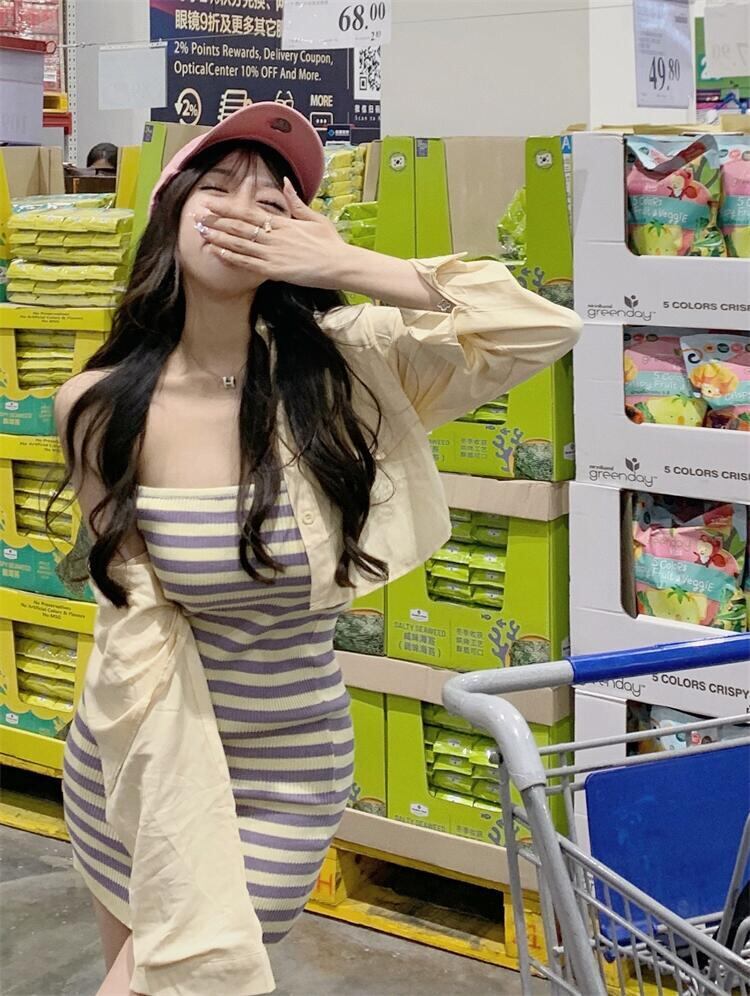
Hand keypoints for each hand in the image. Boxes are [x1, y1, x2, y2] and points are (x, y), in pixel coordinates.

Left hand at [195, 179, 353, 288]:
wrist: (340, 264)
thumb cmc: (330, 243)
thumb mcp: (315, 218)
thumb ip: (296, 202)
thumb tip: (285, 182)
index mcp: (283, 223)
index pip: (248, 213)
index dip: (227, 208)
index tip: (211, 203)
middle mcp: (274, 236)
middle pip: (239, 226)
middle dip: (216, 220)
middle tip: (197, 215)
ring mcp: (273, 253)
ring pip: (239, 243)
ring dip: (218, 237)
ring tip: (200, 232)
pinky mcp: (274, 270)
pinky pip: (248, 263)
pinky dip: (231, 256)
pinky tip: (217, 251)